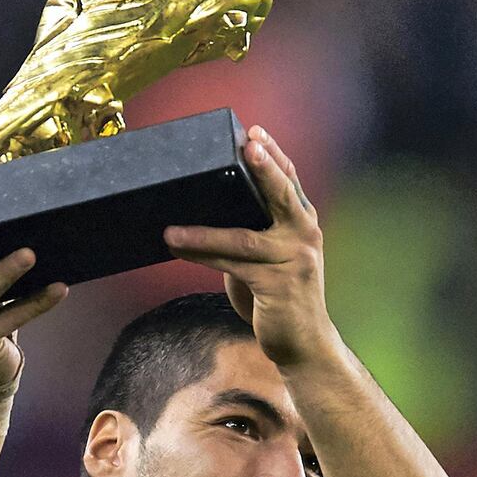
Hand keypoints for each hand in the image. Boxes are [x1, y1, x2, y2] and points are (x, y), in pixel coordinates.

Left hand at [163, 126, 340, 368]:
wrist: (303, 344)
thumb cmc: (280, 299)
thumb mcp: (268, 260)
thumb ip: (250, 236)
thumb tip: (207, 216)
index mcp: (303, 223)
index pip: (290, 181)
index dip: (274, 156)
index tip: (255, 132)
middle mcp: (304, 235)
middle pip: (282, 193)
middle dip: (264, 166)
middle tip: (248, 142)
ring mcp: (293, 260)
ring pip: (242, 237)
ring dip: (202, 231)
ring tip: (172, 226)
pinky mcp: (277, 285)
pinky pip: (232, 265)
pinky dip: (201, 255)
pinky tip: (177, 247)